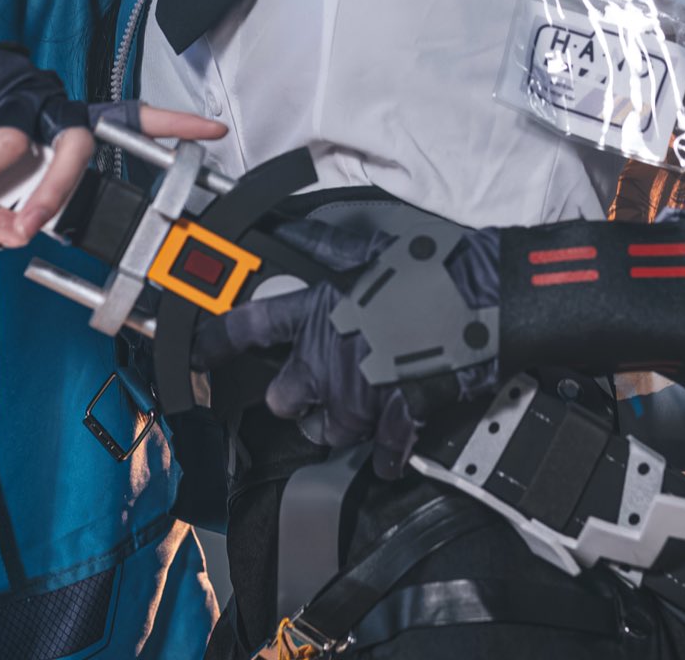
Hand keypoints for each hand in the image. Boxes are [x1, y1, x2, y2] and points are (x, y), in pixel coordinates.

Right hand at [0, 37, 223, 247]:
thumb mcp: (7, 184)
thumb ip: (7, 216)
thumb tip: (7, 238)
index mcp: (78, 125)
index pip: (135, 119)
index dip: (174, 126)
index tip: (212, 131)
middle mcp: (56, 108)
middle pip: (72, 146)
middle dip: (49, 194)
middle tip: (26, 231)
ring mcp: (18, 97)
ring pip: (4, 142)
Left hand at [193, 221, 500, 477]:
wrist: (489, 296)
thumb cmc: (436, 265)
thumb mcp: (372, 245)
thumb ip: (325, 246)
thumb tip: (289, 227)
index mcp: (319, 310)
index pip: (246, 329)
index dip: (214, 345)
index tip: (196, 357)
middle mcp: (330, 357)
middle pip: (281, 398)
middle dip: (292, 398)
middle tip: (308, 390)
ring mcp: (362, 392)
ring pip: (325, 430)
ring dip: (335, 424)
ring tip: (352, 410)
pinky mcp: (398, 417)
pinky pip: (380, 454)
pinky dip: (384, 457)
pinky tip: (388, 453)